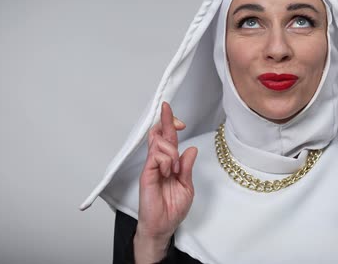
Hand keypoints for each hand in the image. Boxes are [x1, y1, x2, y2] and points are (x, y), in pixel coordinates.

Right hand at [135, 102, 197, 262]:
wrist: (162, 226)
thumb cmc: (172, 209)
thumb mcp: (187, 186)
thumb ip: (187, 167)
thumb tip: (191, 149)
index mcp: (170, 163)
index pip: (169, 139)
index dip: (172, 125)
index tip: (180, 121)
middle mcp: (159, 162)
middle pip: (160, 134)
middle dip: (166, 119)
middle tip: (168, 110)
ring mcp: (152, 167)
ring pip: (160, 143)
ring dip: (172, 152)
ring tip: (174, 169)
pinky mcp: (146, 174)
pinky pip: (156, 156)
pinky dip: (166, 161)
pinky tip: (168, 172)